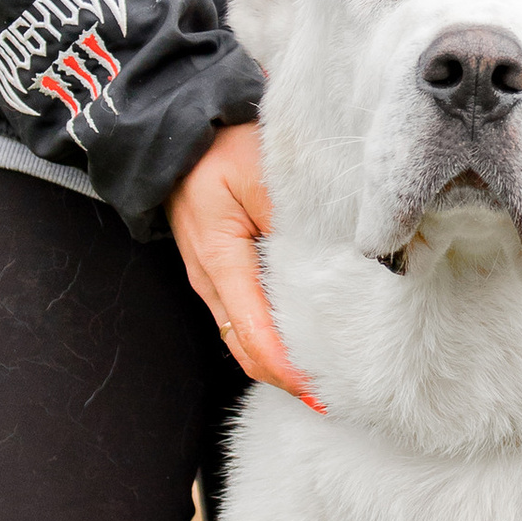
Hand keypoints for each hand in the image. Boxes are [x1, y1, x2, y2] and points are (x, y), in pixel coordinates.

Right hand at [169, 121, 323, 412]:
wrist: (178, 127)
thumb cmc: (219, 145)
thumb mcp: (262, 174)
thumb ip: (297, 220)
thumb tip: (344, 258)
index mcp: (220, 263)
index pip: (255, 337)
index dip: (289, 372)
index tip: (325, 390)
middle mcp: (212, 281)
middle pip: (248, 350)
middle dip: (289, 378)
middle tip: (338, 393)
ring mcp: (213, 278)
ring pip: (246, 336)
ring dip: (283, 358)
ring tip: (330, 370)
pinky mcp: (222, 268)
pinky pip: (247, 314)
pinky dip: (275, 334)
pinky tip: (310, 333)